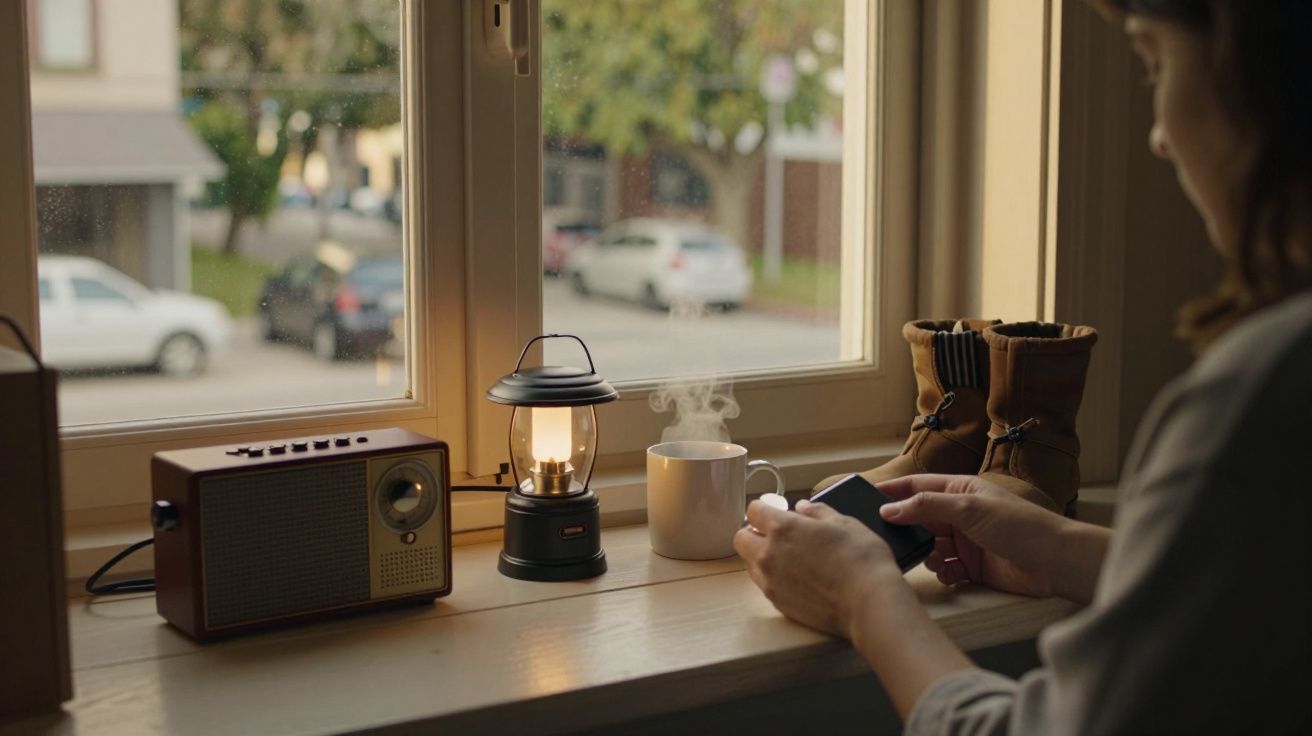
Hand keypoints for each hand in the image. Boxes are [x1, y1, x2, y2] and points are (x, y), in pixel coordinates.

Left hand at [733, 499, 905, 638]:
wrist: (869, 603)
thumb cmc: (861, 560)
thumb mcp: (844, 523)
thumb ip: (817, 512)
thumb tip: (802, 508)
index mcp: (783, 528)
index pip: (754, 510)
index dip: (765, 508)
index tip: (777, 512)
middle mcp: (769, 554)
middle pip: (742, 538)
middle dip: (754, 533)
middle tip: (777, 535)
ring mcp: (771, 582)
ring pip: (750, 563)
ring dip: (761, 556)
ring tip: (789, 558)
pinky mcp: (778, 604)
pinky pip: (765, 585)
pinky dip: (773, 578)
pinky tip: (798, 578)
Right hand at [876, 474, 1070, 598]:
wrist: (1054, 562)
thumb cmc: (1021, 526)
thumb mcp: (968, 508)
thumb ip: (926, 506)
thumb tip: (890, 509)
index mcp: (960, 490)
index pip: (916, 486)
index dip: (891, 491)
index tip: (865, 498)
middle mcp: (960, 514)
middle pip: (920, 520)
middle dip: (907, 531)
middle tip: (890, 541)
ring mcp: (966, 541)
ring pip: (930, 548)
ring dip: (927, 556)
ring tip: (936, 561)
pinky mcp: (972, 567)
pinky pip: (945, 569)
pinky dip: (943, 573)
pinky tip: (951, 574)